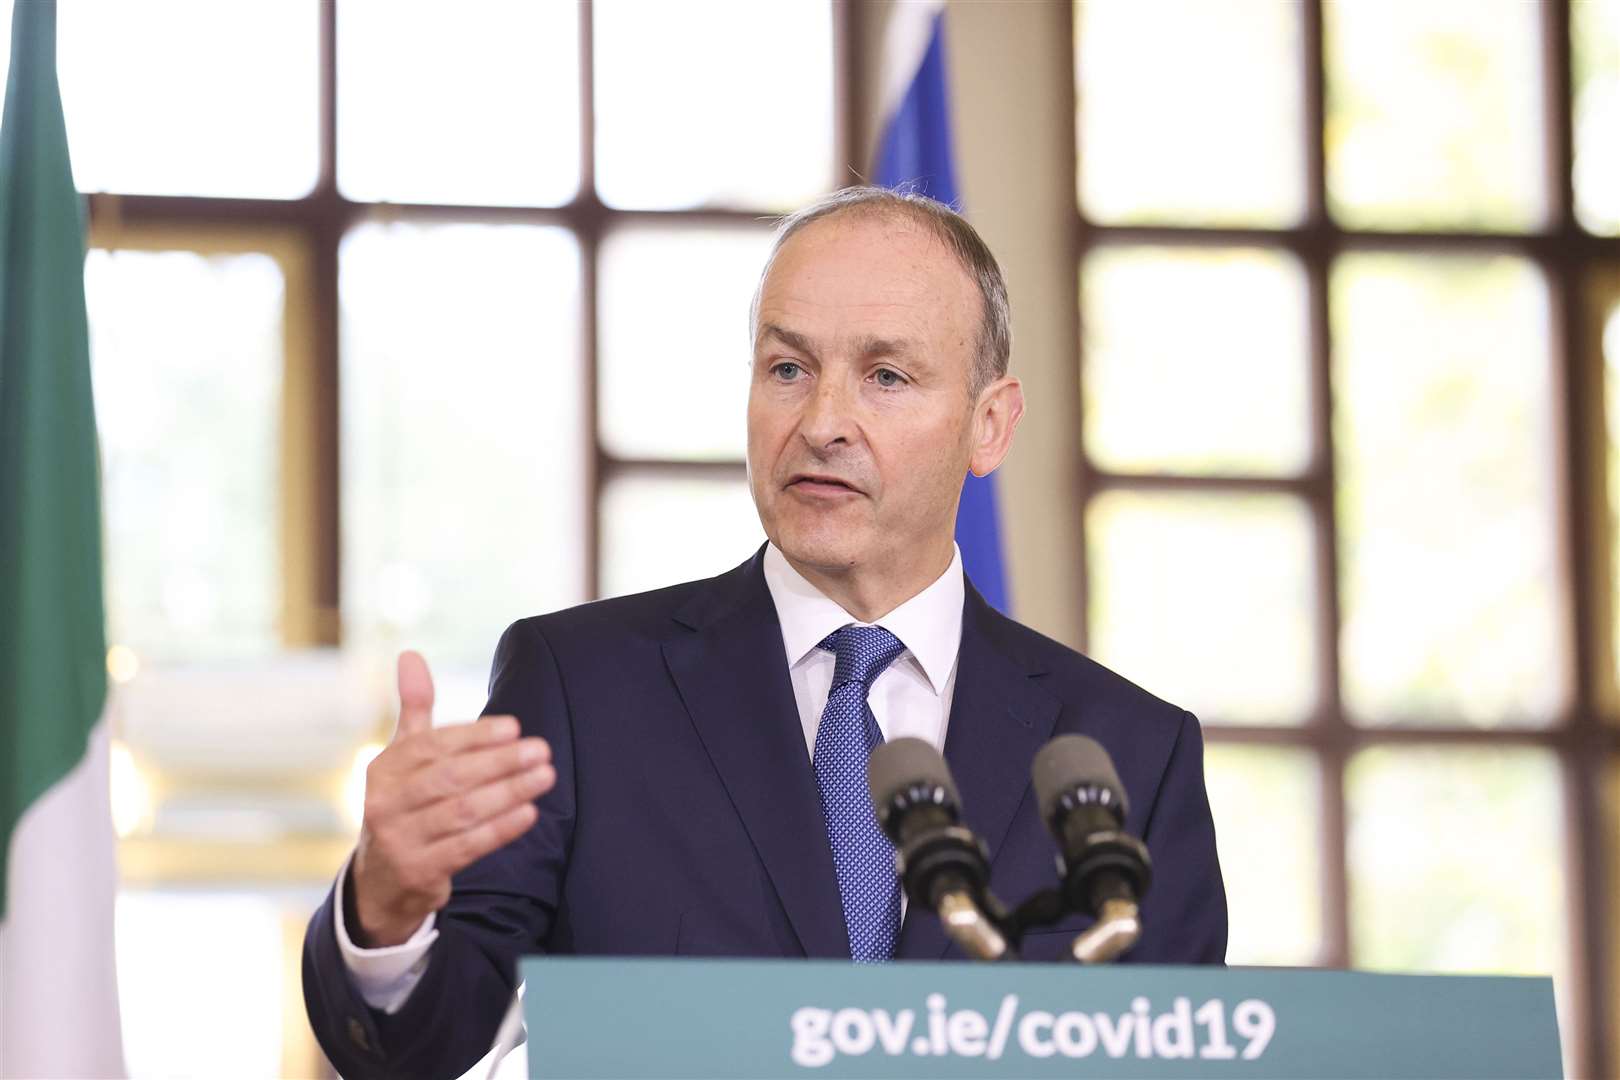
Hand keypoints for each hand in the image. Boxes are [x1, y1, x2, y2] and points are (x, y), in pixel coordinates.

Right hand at [350, 650, 554, 946]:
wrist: (382, 878)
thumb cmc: (405, 802)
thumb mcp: (403, 756)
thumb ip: (413, 707)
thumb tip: (410, 654)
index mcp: (384, 768)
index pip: (433, 746)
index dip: (475, 736)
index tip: (515, 727)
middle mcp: (386, 803)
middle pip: (450, 778)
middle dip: (500, 762)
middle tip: (542, 750)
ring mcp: (400, 840)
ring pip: (462, 812)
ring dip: (509, 792)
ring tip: (545, 776)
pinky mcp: (420, 871)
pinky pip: (467, 846)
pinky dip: (501, 829)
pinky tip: (530, 813)